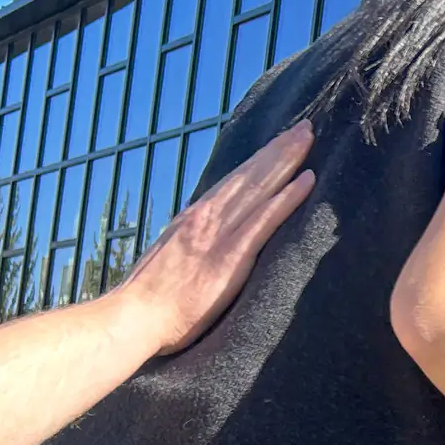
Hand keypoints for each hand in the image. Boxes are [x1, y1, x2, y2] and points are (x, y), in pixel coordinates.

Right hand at [118, 122, 314, 354]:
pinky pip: (265, 221)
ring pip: (259, 188)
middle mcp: (207, 218)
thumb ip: (192, 243)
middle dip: (278, 150)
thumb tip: (205, 236)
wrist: (136, 317)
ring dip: (287, 160)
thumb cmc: (152, 299)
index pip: (232, 182)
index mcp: (194, 219)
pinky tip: (307, 180)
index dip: (258, 160)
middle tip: (306, 127)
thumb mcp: (172, 257)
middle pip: (249, 176)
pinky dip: (287, 198)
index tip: (279, 142)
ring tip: (308, 138)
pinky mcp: (231, 257)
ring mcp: (219, 235)